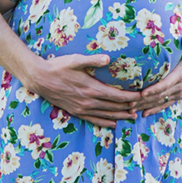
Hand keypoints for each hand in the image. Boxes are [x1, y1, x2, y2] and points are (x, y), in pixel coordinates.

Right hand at [23, 54, 141, 127]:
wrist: (40, 79)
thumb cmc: (58, 66)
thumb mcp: (75, 59)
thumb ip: (93, 60)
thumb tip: (109, 59)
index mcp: (91, 88)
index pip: (116, 95)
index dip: (130, 97)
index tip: (141, 96)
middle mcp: (88, 101)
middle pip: (114, 107)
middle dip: (129, 108)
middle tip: (141, 107)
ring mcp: (82, 108)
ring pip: (106, 115)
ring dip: (120, 116)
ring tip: (132, 117)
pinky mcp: (76, 112)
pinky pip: (94, 120)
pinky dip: (106, 123)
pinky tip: (113, 124)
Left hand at [136, 34, 181, 116]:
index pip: (167, 83)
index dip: (154, 89)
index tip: (142, 93)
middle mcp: (181, 85)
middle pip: (160, 95)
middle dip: (145, 100)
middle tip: (130, 103)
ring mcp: (180, 92)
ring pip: (161, 101)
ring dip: (146, 106)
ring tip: (131, 109)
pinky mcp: (178, 95)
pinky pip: (165, 104)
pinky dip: (155, 109)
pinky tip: (144, 113)